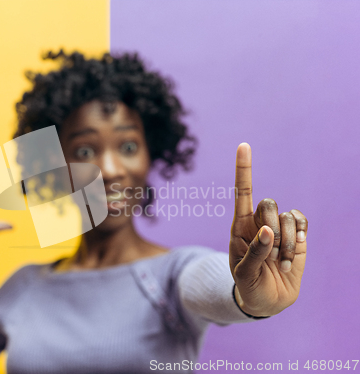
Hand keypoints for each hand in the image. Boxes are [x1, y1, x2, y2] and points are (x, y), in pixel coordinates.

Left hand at [229, 143, 307, 316]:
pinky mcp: (296, 235)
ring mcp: (278, 228)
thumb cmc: (248, 286)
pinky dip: (300, 238)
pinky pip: (301, 221)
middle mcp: (258, 222)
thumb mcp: (244, 274)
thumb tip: (267, 231)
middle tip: (270, 253)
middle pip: (268, 204)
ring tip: (279, 263)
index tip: (243, 145)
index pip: (241, 192)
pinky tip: (293, 253)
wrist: (266, 301)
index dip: (243, 169)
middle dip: (272, 228)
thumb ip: (254, 253)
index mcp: (240, 227)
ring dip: (287, 243)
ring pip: (288, 216)